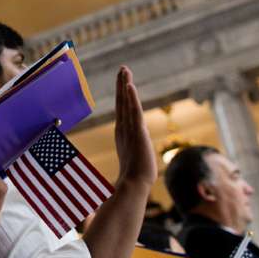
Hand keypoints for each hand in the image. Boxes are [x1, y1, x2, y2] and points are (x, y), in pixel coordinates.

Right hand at [114, 66, 155, 188]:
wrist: (133, 188)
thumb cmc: (131, 182)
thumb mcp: (131, 169)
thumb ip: (129, 162)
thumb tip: (121, 174)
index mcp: (123, 137)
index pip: (122, 112)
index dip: (122, 97)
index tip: (123, 84)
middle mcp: (124, 130)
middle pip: (122, 103)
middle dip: (122, 86)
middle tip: (122, 70)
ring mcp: (130, 131)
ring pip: (126, 103)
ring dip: (125, 85)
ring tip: (124, 70)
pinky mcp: (137, 132)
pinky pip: (133, 111)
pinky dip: (130, 98)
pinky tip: (129, 86)